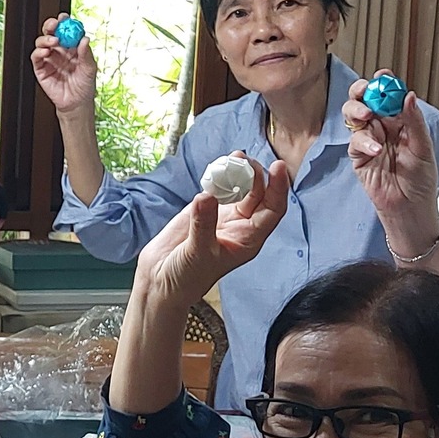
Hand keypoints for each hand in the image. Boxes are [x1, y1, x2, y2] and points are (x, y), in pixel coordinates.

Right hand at [30, 16, 97, 117]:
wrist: (76, 104)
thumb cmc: (85, 86)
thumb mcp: (90, 68)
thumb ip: (86, 54)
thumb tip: (85, 39)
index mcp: (72, 48)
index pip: (66, 31)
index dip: (64, 23)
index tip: (64, 17)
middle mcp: (59, 52)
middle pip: (51, 33)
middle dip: (50, 26)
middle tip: (54, 24)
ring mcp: (50, 60)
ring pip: (42, 43)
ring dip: (45, 39)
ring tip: (53, 42)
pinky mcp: (41, 69)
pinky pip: (36, 57)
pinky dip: (38, 52)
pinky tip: (45, 51)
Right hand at [133, 157, 291, 306]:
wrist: (160, 281)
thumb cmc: (186, 278)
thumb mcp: (197, 253)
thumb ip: (203, 224)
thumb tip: (207, 196)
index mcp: (248, 240)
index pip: (272, 210)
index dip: (278, 189)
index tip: (277, 167)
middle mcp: (240, 227)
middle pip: (258, 195)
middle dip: (257, 176)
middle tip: (247, 160)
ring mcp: (222, 217)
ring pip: (239, 190)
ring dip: (238, 173)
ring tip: (235, 157)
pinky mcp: (203, 211)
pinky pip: (216, 189)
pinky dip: (217, 177)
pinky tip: (217, 166)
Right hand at [342, 75, 438, 252]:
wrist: (410, 208)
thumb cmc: (421, 181)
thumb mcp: (424, 148)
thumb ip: (414, 122)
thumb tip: (409, 96)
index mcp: (401, 122)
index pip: (389, 96)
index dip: (384, 84)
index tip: (383, 77)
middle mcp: (383, 128)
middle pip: (365, 101)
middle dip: (361, 92)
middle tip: (364, 92)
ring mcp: (369, 141)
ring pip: (354, 116)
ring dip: (357, 111)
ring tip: (367, 116)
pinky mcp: (358, 156)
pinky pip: (355, 141)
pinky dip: (363, 142)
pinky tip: (376, 149)